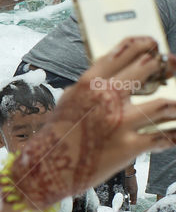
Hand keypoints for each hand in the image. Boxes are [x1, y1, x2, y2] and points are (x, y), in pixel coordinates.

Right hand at [9, 37, 175, 208]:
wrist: (47, 167)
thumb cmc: (57, 134)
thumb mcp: (69, 101)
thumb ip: (90, 86)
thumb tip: (110, 73)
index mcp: (89, 82)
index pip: (122, 52)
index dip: (143, 44)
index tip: (154, 45)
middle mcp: (106, 97)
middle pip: (147, 69)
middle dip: (166, 66)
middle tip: (173, 67)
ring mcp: (119, 122)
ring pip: (164, 105)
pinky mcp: (128, 146)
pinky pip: (163, 138)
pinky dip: (174, 136)